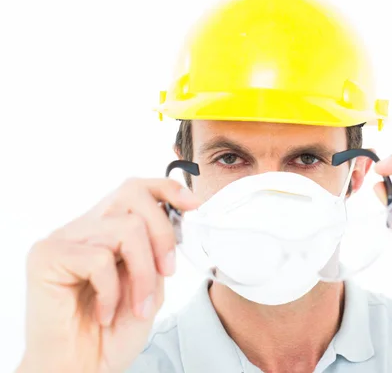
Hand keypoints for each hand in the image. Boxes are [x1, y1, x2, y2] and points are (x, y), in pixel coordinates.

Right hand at [18, 178, 200, 372]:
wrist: (81, 371)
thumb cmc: (111, 334)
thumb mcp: (149, 285)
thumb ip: (156, 252)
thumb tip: (177, 218)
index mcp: (105, 230)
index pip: (136, 189)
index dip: (167, 189)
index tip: (194, 205)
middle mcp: (83, 227)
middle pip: (132, 194)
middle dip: (162, 233)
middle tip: (168, 272)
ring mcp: (63, 238)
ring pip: (125, 228)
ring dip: (142, 273)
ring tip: (135, 306)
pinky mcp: (46, 256)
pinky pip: (99, 258)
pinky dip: (111, 290)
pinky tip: (103, 313)